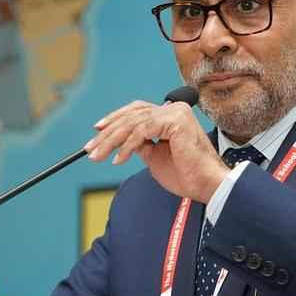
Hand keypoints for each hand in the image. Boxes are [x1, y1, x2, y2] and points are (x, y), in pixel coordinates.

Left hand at [84, 100, 228, 203]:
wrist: (205, 185)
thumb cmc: (186, 175)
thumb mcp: (155, 157)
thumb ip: (141, 145)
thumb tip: (123, 142)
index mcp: (171, 115)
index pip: (136, 111)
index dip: (115, 119)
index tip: (97, 133)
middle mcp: (173, 109)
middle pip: (131, 115)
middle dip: (108, 133)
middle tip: (90, 149)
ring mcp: (175, 113)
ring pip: (133, 122)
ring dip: (112, 141)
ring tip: (98, 156)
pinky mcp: (175, 121)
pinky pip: (142, 131)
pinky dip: (127, 146)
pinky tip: (118, 159)